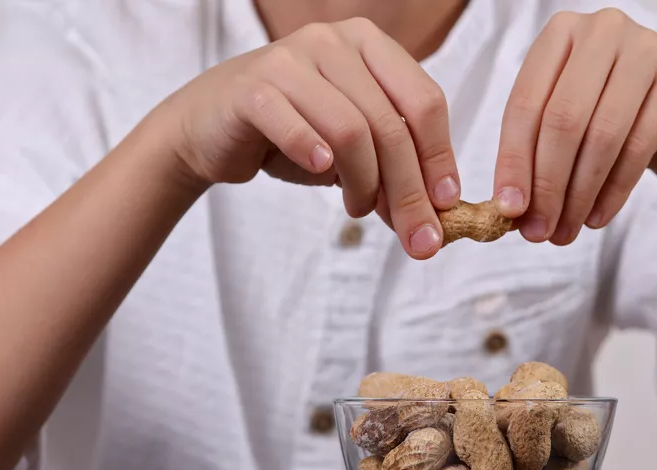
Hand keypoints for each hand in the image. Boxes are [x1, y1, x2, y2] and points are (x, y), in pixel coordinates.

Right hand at [159, 18, 459, 258]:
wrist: (208, 129)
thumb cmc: (287, 135)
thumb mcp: (349, 152)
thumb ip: (391, 173)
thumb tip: (434, 221)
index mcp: (368, 46)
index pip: (423, 101)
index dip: (439, 157)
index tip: (448, 205)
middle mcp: (332, 42)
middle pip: (390, 123)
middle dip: (409, 189)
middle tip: (417, 239)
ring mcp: (290, 60)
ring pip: (351, 129)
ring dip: (364, 183)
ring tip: (358, 209)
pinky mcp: (252, 88)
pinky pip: (295, 125)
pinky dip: (313, 154)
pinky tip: (321, 173)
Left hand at [492, 8, 656, 244]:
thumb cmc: (603, 115)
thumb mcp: (560, 124)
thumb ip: (530, 156)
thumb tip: (510, 209)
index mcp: (558, 34)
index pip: (524, 105)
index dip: (512, 162)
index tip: (507, 209)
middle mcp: (602, 31)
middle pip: (561, 121)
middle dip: (546, 185)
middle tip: (538, 231)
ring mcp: (646, 52)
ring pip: (600, 136)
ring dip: (578, 195)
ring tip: (565, 232)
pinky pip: (638, 148)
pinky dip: (612, 192)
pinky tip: (596, 218)